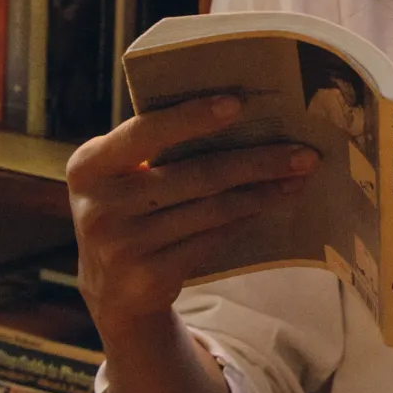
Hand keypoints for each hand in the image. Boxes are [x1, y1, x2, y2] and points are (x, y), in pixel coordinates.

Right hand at [67, 94, 317, 339]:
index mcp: (89, 166)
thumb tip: (239, 114)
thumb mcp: (119, 175)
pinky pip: (212, 239)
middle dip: (257, 161)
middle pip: (196, 174)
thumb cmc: (128, 209)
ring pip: (213, 209)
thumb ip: (153, 147)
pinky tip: (267, 206)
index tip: (239, 103)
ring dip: (261, 192)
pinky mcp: (148, 277)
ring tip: (296, 178)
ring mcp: (123, 246)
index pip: (145, 132)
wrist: (109, 289)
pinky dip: (245, 219)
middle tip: (303, 153)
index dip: (192, 117)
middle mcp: (100, 206)